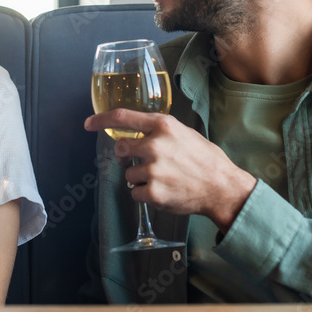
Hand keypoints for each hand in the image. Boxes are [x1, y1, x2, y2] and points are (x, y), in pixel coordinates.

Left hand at [84, 109, 256, 232]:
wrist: (222, 188)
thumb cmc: (206, 160)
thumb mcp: (184, 133)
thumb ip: (159, 131)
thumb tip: (137, 133)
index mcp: (164, 126)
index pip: (123, 117)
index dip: (101, 119)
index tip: (89, 123)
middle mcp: (155, 145)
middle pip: (121, 148)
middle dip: (127, 156)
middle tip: (143, 162)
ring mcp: (153, 169)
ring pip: (128, 173)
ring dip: (140, 178)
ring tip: (163, 179)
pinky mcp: (153, 192)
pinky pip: (134, 192)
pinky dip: (145, 194)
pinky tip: (164, 191)